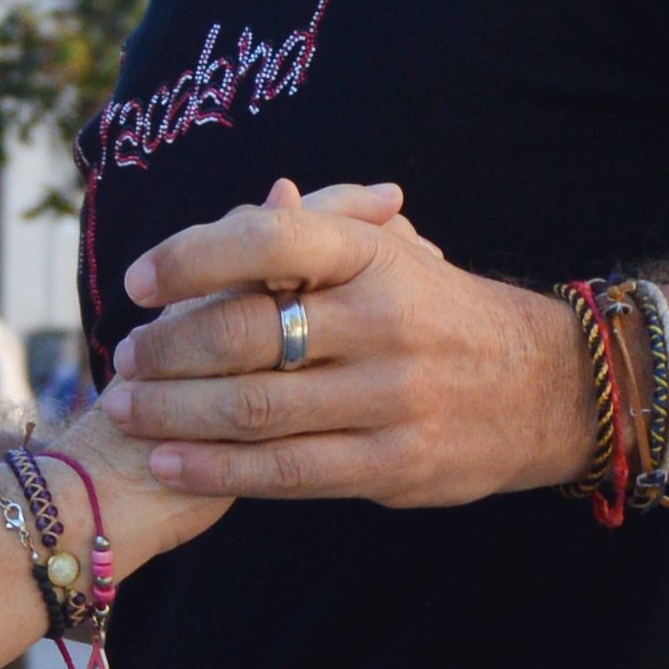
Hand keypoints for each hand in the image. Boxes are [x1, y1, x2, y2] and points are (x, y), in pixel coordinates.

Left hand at [91, 179, 585, 504]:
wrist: (545, 387)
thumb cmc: (440, 312)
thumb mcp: (394, 252)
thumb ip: (323, 226)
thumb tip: (262, 197)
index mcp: (374, 255)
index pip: (268, 241)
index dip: (190, 258)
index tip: (139, 282)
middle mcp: (384, 320)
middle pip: (246, 333)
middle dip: (168, 348)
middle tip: (123, 359)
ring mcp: (390, 397)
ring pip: (255, 408)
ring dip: (175, 413)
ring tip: (128, 410)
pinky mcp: (393, 465)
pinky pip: (287, 471)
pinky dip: (217, 469)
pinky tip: (169, 464)